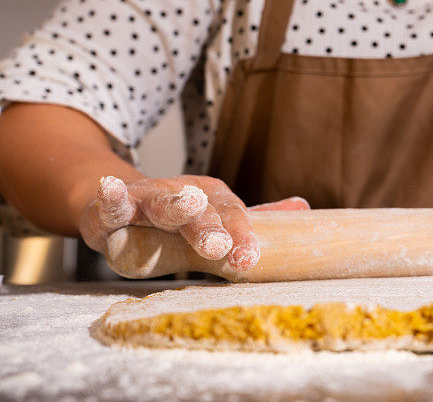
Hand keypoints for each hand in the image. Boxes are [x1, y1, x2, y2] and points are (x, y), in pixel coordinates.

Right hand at [79, 175, 308, 270]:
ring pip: (162, 201)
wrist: (122, 201)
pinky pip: (111, 203)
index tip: (248, 258)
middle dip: (211, 226)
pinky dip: (112, 198)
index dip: (241, 236)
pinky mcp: (114, 206)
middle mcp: (183, 194)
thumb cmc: (176, 221)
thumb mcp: (216, 220)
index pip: (233, 218)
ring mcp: (148, 197)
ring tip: (188, 203)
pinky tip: (112, 192)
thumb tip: (304, 208)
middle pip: (201, 210)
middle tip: (220, 246)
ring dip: (175, 204)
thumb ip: (253, 221)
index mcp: (213, 200)